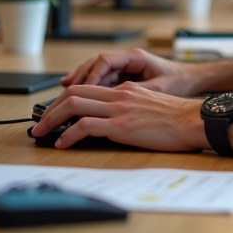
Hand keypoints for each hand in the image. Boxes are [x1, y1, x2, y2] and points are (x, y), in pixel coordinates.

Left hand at [31, 82, 206, 151]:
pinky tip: (62, 144)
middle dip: (50, 109)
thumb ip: (129, 110)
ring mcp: (120, 109)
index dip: (63, 100)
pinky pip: (86, 126)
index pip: (85, 88)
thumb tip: (110, 124)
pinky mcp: (122, 125)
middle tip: (39, 125)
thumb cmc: (178, 119)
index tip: (53, 113)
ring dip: (52, 120)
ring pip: (74, 106)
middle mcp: (119, 95)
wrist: (194, 121)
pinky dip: (68, 135)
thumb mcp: (149, 107)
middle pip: (73, 93)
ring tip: (41, 134)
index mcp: (125, 90)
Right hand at [60, 48, 198, 96]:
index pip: (104, 61)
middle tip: (62, 97)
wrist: (193, 80)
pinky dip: (88, 88)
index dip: (90, 76)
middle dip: (76, 80)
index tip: (80, 90)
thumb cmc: (179, 82)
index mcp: (135, 58)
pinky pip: (102, 80)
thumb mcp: (159, 89)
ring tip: (62, 97)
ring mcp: (125, 68)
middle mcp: (127, 60)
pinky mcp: (124, 77)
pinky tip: (75, 97)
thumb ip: (136, 93)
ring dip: (79, 84)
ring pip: (95, 72)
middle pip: (94, 66)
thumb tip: (113, 101)